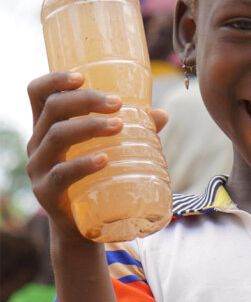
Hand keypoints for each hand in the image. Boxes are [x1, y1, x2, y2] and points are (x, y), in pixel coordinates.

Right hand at [25, 71, 167, 242]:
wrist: (82, 225)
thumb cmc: (96, 177)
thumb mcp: (110, 149)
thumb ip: (134, 131)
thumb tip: (161, 114)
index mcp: (48, 126)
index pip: (38, 94)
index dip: (54, 79)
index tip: (81, 76)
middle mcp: (38, 143)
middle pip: (52, 109)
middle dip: (85, 100)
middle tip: (117, 103)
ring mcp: (39, 168)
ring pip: (56, 137)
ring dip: (89, 127)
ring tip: (118, 126)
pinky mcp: (46, 193)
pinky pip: (61, 175)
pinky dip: (83, 165)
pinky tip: (104, 160)